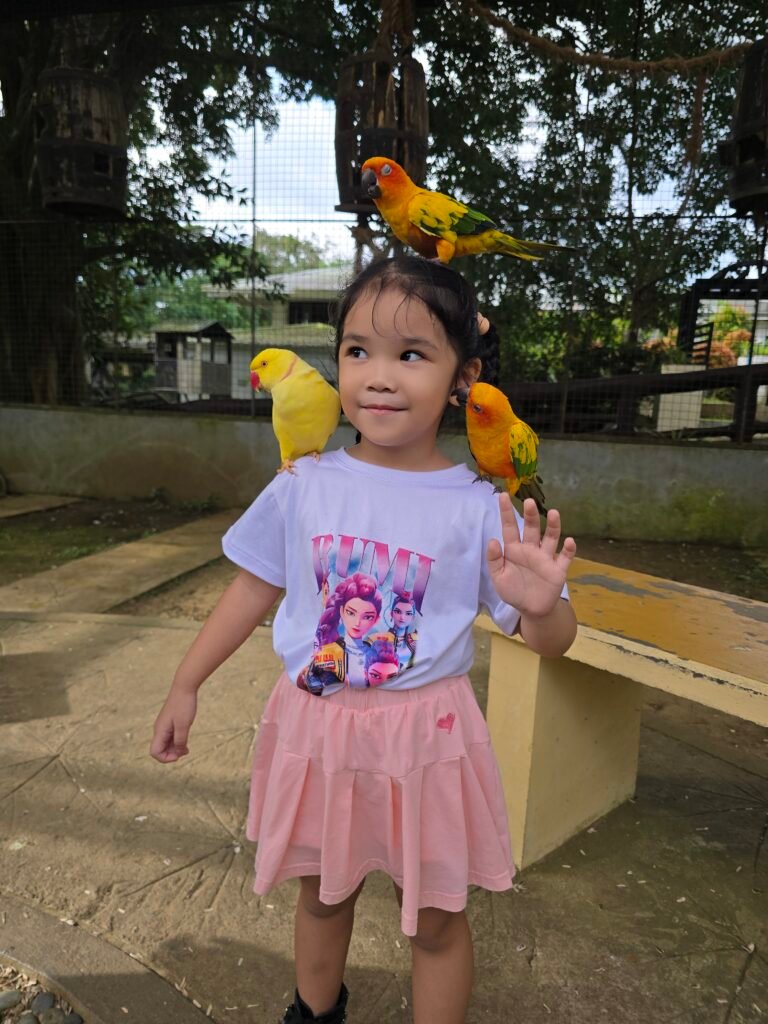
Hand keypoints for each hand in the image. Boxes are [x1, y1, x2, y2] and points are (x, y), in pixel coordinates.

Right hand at [150, 685, 197, 762]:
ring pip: (166, 744)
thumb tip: (178, 753)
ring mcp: (164, 726)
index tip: (179, 755)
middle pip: (160, 749)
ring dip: (175, 749)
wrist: (184, 687)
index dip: (166, 758)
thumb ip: (180, 741)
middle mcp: (159, 729)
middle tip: (186, 751)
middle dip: (172, 754)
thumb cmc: (184, 705)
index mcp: (160, 731)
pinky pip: (170, 737)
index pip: (155, 752)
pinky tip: (186, 741)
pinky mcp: (169, 722)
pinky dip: (177, 741)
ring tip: (187, 748)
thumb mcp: (184, 725)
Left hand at [487, 494, 576, 618]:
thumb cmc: (513, 591)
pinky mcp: (558, 570)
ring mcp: (546, 558)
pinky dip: (568, 549)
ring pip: (550, 538)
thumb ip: (495, 560)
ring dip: (553, 526)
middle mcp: (531, 549)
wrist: (531, 609)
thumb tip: (492, 540)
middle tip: (529, 502)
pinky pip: (565, 558)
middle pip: (532, 528)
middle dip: (530, 515)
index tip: (502, 496)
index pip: (510, 528)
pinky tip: (568, 541)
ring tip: (553, 513)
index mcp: (514, 550)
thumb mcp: (498, 578)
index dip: (506, 512)